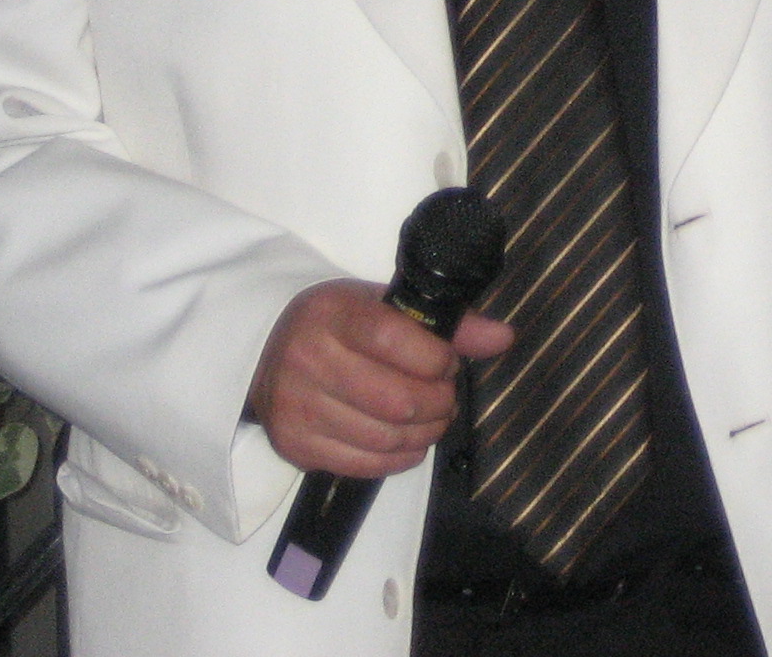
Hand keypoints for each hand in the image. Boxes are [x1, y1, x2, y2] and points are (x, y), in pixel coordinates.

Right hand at [248, 280, 513, 478]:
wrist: (268, 353)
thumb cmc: (339, 325)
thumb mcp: (385, 307)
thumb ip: (447, 323)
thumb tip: (504, 338)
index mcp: (332, 315)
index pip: (394, 340)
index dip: (436, 359)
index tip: (448, 364)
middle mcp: (307, 360)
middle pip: (397, 400)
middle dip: (439, 403)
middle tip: (446, 397)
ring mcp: (296, 407)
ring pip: (385, 437)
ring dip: (425, 433)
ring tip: (433, 418)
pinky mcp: (293, 446)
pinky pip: (363, 465)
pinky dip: (399, 458)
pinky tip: (409, 442)